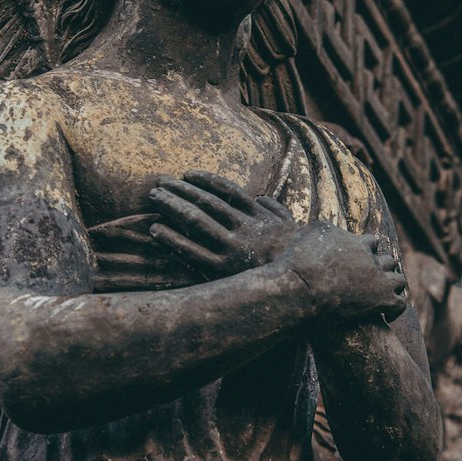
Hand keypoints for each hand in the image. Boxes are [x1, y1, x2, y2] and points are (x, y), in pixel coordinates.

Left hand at [148, 171, 407, 324]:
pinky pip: (191, 251)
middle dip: (181, 191)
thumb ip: (275, 210)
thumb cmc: (298, 260)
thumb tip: (263, 198)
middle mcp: (244, 228)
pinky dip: (172, 238)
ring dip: (172, 207)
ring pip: (195, 221)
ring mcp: (232, 248)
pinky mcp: (223, 270)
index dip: (205, 180)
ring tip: (153, 197)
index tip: (186, 173)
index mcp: (259, 216)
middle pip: (206, 201)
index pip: (227, 190)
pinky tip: (155, 228)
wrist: (308, 287)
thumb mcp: (291, 229)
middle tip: (158, 183)